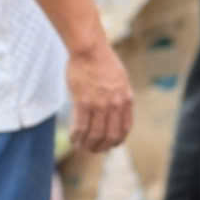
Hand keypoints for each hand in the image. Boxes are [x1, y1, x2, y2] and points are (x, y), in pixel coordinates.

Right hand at [67, 38, 133, 153]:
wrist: (90, 50)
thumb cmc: (102, 61)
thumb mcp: (120, 79)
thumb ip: (119, 96)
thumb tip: (114, 109)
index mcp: (126, 99)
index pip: (125, 128)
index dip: (117, 141)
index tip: (110, 145)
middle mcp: (115, 105)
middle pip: (110, 135)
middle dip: (101, 146)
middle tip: (93, 149)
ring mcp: (100, 105)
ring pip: (95, 135)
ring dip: (88, 145)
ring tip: (81, 147)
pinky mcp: (83, 103)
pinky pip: (81, 127)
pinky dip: (77, 137)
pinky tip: (73, 139)